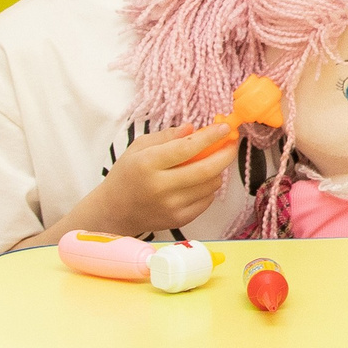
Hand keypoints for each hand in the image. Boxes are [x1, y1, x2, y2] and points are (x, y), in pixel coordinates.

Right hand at [88, 123, 234, 235]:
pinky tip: (200, 180)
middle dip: (226, 154)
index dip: (210, 137)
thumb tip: (192, 128)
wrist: (114, 210)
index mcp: (147, 164)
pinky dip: (209, 187)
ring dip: (217, 170)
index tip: (224, 127)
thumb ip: (166, 136)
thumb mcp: (138, 147)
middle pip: (206, 169)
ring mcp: (171, 206)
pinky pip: (207, 200)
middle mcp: (160, 187)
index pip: (186, 148)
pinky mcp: (179, 219)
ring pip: (210, 185)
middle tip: (232, 143)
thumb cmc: (127, 174)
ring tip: (211, 161)